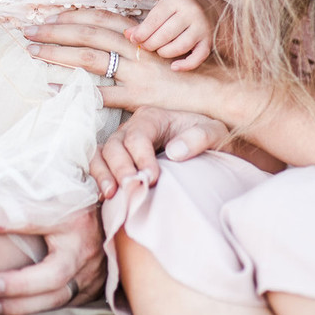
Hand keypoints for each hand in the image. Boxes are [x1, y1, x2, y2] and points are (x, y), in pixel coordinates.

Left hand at [0, 205, 105, 314]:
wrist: (115, 224)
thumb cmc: (76, 207)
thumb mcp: (56, 197)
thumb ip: (23, 203)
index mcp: (74, 217)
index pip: (36, 218)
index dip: (5, 221)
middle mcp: (84, 246)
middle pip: (54, 273)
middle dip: (20, 283)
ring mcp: (90, 271)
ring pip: (57, 297)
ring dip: (22, 305)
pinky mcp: (90, 289)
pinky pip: (62, 306)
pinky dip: (36, 310)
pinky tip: (12, 310)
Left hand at [24, 7, 222, 114]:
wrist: (219, 88)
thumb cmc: (191, 68)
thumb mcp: (165, 47)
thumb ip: (140, 42)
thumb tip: (119, 36)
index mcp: (141, 35)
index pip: (100, 18)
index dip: (73, 16)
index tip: (50, 17)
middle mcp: (136, 49)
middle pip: (88, 34)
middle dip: (55, 31)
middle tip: (27, 31)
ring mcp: (137, 73)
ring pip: (89, 59)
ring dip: (57, 54)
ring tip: (32, 52)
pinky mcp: (139, 97)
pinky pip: (102, 95)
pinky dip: (76, 91)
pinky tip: (53, 89)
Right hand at [90, 107, 229, 198]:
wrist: (209, 148)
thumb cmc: (209, 138)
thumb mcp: (215, 133)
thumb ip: (200, 137)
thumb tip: (174, 152)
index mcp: (152, 117)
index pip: (138, 136)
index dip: (141, 158)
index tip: (152, 179)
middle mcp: (131, 128)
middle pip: (115, 145)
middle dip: (121, 168)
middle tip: (133, 188)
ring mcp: (122, 144)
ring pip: (102, 154)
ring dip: (104, 174)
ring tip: (112, 194)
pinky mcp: (118, 160)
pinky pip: (99, 165)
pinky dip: (100, 179)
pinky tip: (108, 197)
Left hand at [124, 0, 225, 70]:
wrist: (212, 9)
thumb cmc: (180, 10)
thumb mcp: (164, 9)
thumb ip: (147, 22)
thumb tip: (128, 35)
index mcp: (176, 0)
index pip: (154, 20)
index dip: (141, 33)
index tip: (134, 40)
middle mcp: (191, 12)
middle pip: (164, 35)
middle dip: (151, 45)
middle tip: (146, 47)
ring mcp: (202, 27)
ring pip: (179, 47)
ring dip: (165, 53)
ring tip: (160, 52)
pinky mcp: (209, 41)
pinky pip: (196, 58)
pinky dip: (185, 65)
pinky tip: (174, 67)